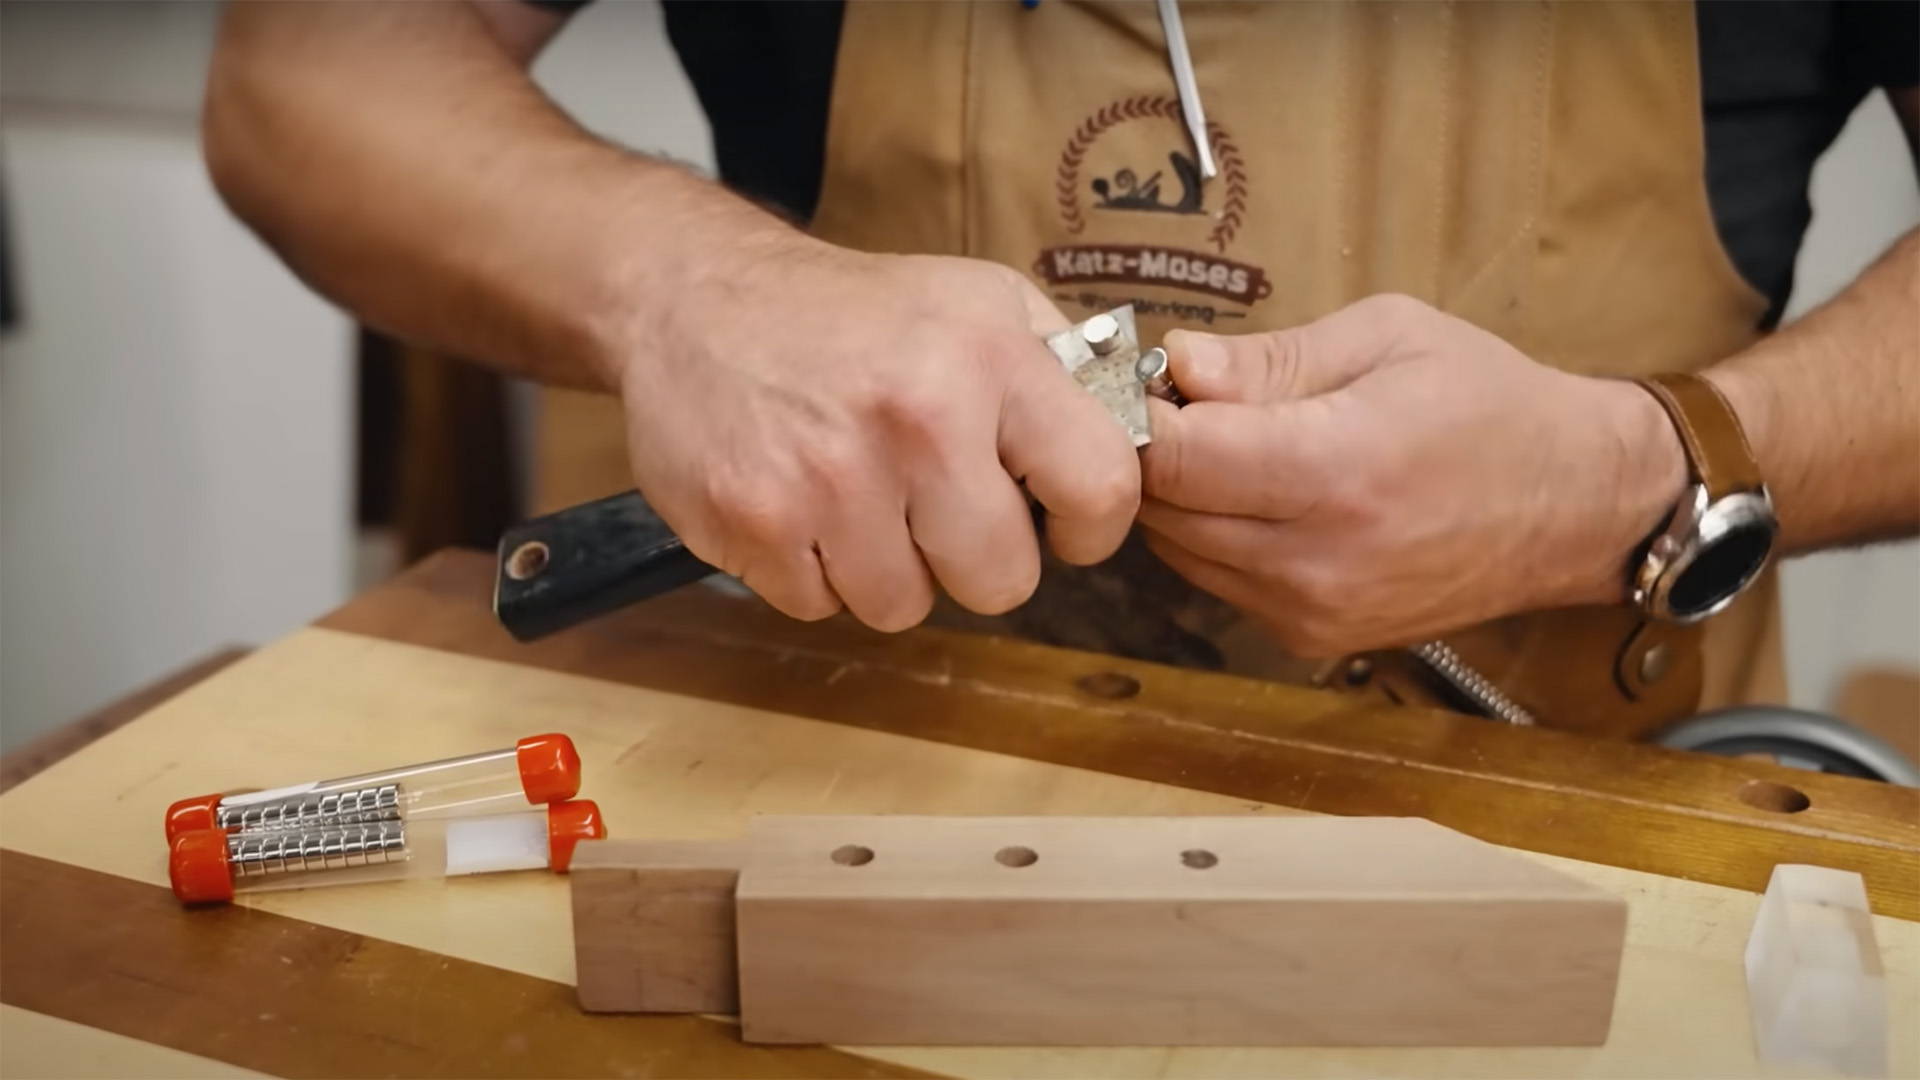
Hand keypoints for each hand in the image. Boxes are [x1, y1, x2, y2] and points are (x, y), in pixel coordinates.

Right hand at [611, 236, 1140, 630]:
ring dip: (885, 567)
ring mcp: (830, 477)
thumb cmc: (852, 313)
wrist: (692, 298)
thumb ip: (1062, 370)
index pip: (1103, 487)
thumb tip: (1142, 438)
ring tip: (855, 493)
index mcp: (989, 355)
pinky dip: (812, 570)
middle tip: (934, 505)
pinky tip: (798, 500)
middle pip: (1002, 581)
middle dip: (976, 558)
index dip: (1088, 525)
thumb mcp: (975, 299)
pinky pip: (819, 606)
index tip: (1056, 518)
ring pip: (903, 606)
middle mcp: (918, 416)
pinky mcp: (755, 521)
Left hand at [1138, 294, 1684, 655]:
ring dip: (1177, 498)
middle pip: (1161, 510)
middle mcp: (1316, 558)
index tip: (1141, 378)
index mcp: (1336, 471)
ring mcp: (1312, 612)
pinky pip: (1218, 582)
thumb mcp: (1387, 339)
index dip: (1138, 413)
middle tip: (1176, 402)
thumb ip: (1270, 360)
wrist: (1574, 506)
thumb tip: (1175, 364)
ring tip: (1226, 444)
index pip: (1173, 458)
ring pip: (1178, 551)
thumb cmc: (1486, 402)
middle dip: (1149, 452)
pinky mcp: (1313, 639)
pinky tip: (1259, 495)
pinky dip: (1214, 537)